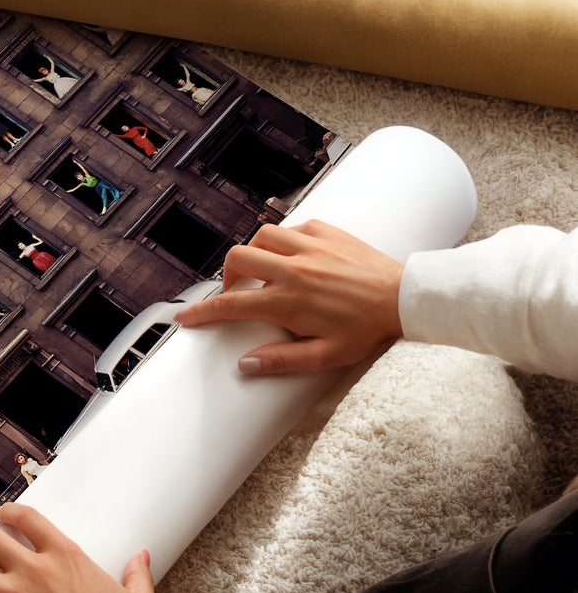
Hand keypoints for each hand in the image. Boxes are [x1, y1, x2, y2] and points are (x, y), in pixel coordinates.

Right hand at [173, 219, 403, 374]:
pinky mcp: (327, 232)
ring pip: (261, 236)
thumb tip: (246, 364)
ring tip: (262, 270)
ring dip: (254, 252)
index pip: (231, 305)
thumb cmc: (368, 329)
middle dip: (227, 276)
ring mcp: (310, 247)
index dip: (202, 312)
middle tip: (236, 292)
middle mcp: (293, 269)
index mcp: (288, 301)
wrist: (406, 299)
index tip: (186, 317)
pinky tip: (293, 255)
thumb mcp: (326, 356)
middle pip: (238, 259)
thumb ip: (282, 360)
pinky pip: (292, 228)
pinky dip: (284, 240)